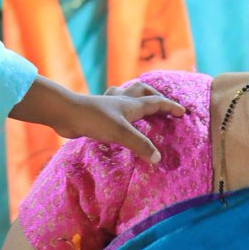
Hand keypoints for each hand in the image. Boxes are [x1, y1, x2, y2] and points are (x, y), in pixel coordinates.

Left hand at [56, 87, 185, 165]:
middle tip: (162, 102)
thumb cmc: (95, 119)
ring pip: (125, 95)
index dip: (169, 107)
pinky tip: (117, 117)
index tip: (182, 112)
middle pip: (141, 91)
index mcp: (130, 104)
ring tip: (140, 105)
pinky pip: (113, 107)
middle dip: (154, 94)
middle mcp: (121, 101)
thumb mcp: (121, 133)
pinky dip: (119, 109)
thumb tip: (158, 158)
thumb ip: (140, 144)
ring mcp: (107, 106)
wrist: (65, 113)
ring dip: (135, 97)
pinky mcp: (97, 113)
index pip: (155, 102)